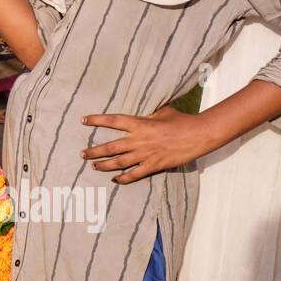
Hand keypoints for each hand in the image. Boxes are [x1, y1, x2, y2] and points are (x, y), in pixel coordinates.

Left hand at [80, 106, 204, 183]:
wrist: (197, 135)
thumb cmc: (180, 120)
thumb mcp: (162, 110)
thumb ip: (149, 110)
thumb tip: (145, 101)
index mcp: (139, 123)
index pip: (112, 120)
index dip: (96, 120)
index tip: (83, 120)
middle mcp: (139, 140)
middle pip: (111, 146)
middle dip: (94, 151)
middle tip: (82, 154)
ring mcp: (146, 154)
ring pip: (119, 162)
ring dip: (104, 165)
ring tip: (94, 166)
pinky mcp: (154, 165)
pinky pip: (135, 174)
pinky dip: (124, 178)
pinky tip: (115, 180)